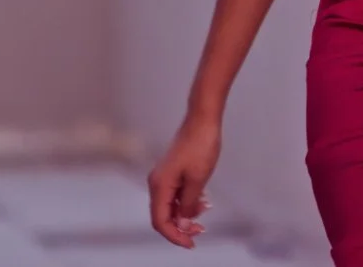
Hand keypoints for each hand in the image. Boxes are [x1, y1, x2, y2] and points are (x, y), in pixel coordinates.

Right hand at [147, 112, 219, 246]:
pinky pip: (177, 194)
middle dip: (181, 226)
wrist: (203, 118)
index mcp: (159, 186)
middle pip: (164, 215)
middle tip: (202, 231)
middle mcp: (157, 183)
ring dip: (187, 213)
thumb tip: (184, 223)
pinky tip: (204, 202)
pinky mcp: (172, 171)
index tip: (191, 243)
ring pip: (172, 205)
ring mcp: (164, 176)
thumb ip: (189, 204)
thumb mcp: (198, 179)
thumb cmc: (201, 146)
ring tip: (206, 213)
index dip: (175, 236)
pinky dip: (188, 201)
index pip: (160, 221)